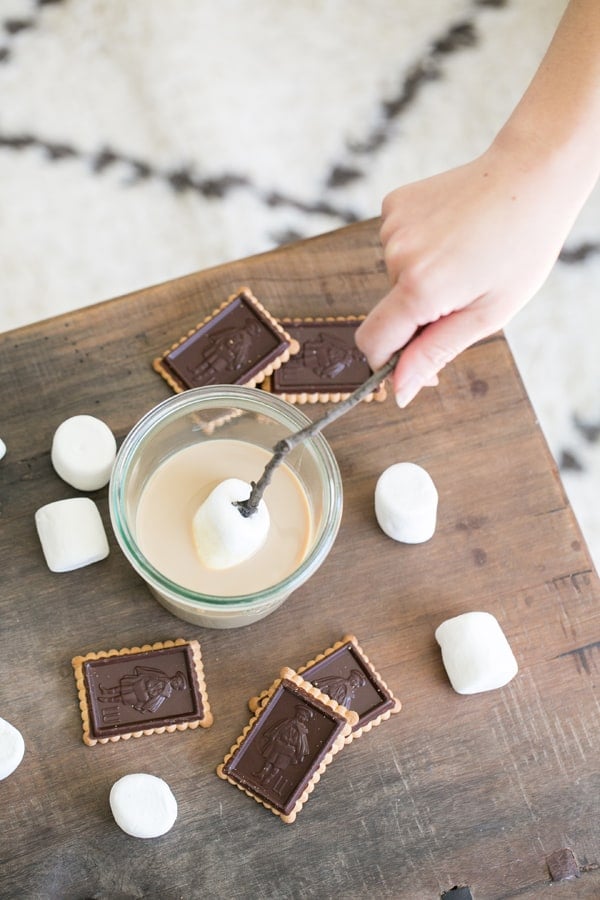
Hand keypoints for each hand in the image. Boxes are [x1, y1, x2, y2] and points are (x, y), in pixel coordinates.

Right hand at [355, 141, 576, 406]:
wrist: (531, 175)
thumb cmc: (521, 246)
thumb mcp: (488, 314)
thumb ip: (435, 353)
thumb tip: (400, 390)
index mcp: (420, 289)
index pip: (372, 343)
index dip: (388, 361)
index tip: (413, 361)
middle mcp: (397, 256)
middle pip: (389, 311)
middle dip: (418, 314)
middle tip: (465, 293)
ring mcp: (391, 226)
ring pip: (394, 277)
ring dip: (421, 278)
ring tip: (463, 256)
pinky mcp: (393, 204)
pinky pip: (396, 245)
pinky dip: (418, 249)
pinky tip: (450, 233)